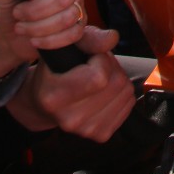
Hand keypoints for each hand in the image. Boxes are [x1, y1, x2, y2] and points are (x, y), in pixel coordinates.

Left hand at [0, 0, 84, 78]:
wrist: (9, 33)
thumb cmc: (11, 4)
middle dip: (36, 10)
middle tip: (18, 13)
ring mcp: (77, 7)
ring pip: (68, 17)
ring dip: (38, 27)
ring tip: (22, 27)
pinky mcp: (77, 28)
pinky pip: (73, 35)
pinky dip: (49, 41)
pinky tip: (34, 40)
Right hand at [8, 26, 135, 139]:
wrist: (45, 101)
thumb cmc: (58, 68)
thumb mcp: (68, 45)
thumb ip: (90, 38)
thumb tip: (113, 38)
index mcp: (55, 97)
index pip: (99, 77)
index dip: (101, 59)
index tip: (90, 58)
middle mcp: (69, 119)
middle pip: (116, 84)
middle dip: (112, 67)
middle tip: (96, 66)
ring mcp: (85, 130)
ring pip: (125, 93)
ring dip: (118, 79)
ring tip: (99, 78)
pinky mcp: (101, 135)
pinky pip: (128, 105)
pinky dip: (122, 93)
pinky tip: (104, 92)